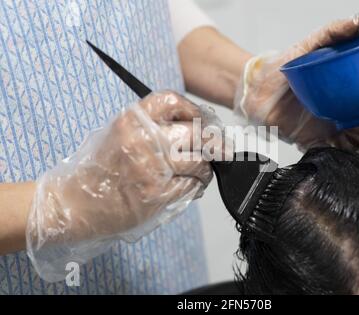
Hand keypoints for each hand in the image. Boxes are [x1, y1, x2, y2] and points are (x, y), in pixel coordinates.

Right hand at [27, 91, 214, 280]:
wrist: (75, 203)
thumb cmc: (100, 169)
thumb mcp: (119, 134)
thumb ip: (152, 126)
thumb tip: (196, 124)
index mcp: (131, 119)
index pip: (173, 101)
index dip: (194, 110)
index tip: (204, 120)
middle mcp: (143, 139)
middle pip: (196, 132)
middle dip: (212, 142)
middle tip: (219, 149)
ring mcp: (151, 168)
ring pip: (199, 162)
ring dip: (206, 169)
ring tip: (200, 172)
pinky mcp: (157, 194)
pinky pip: (191, 186)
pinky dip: (196, 187)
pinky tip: (189, 187)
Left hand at [235, 15, 358, 152]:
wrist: (255, 87)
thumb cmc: (283, 67)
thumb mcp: (309, 45)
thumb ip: (333, 32)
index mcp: (347, 92)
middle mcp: (341, 112)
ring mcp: (327, 128)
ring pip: (356, 142)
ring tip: (352, 133)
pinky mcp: (311, 142)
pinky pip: (331, 154)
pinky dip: (337, 153)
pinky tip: (334, 144)